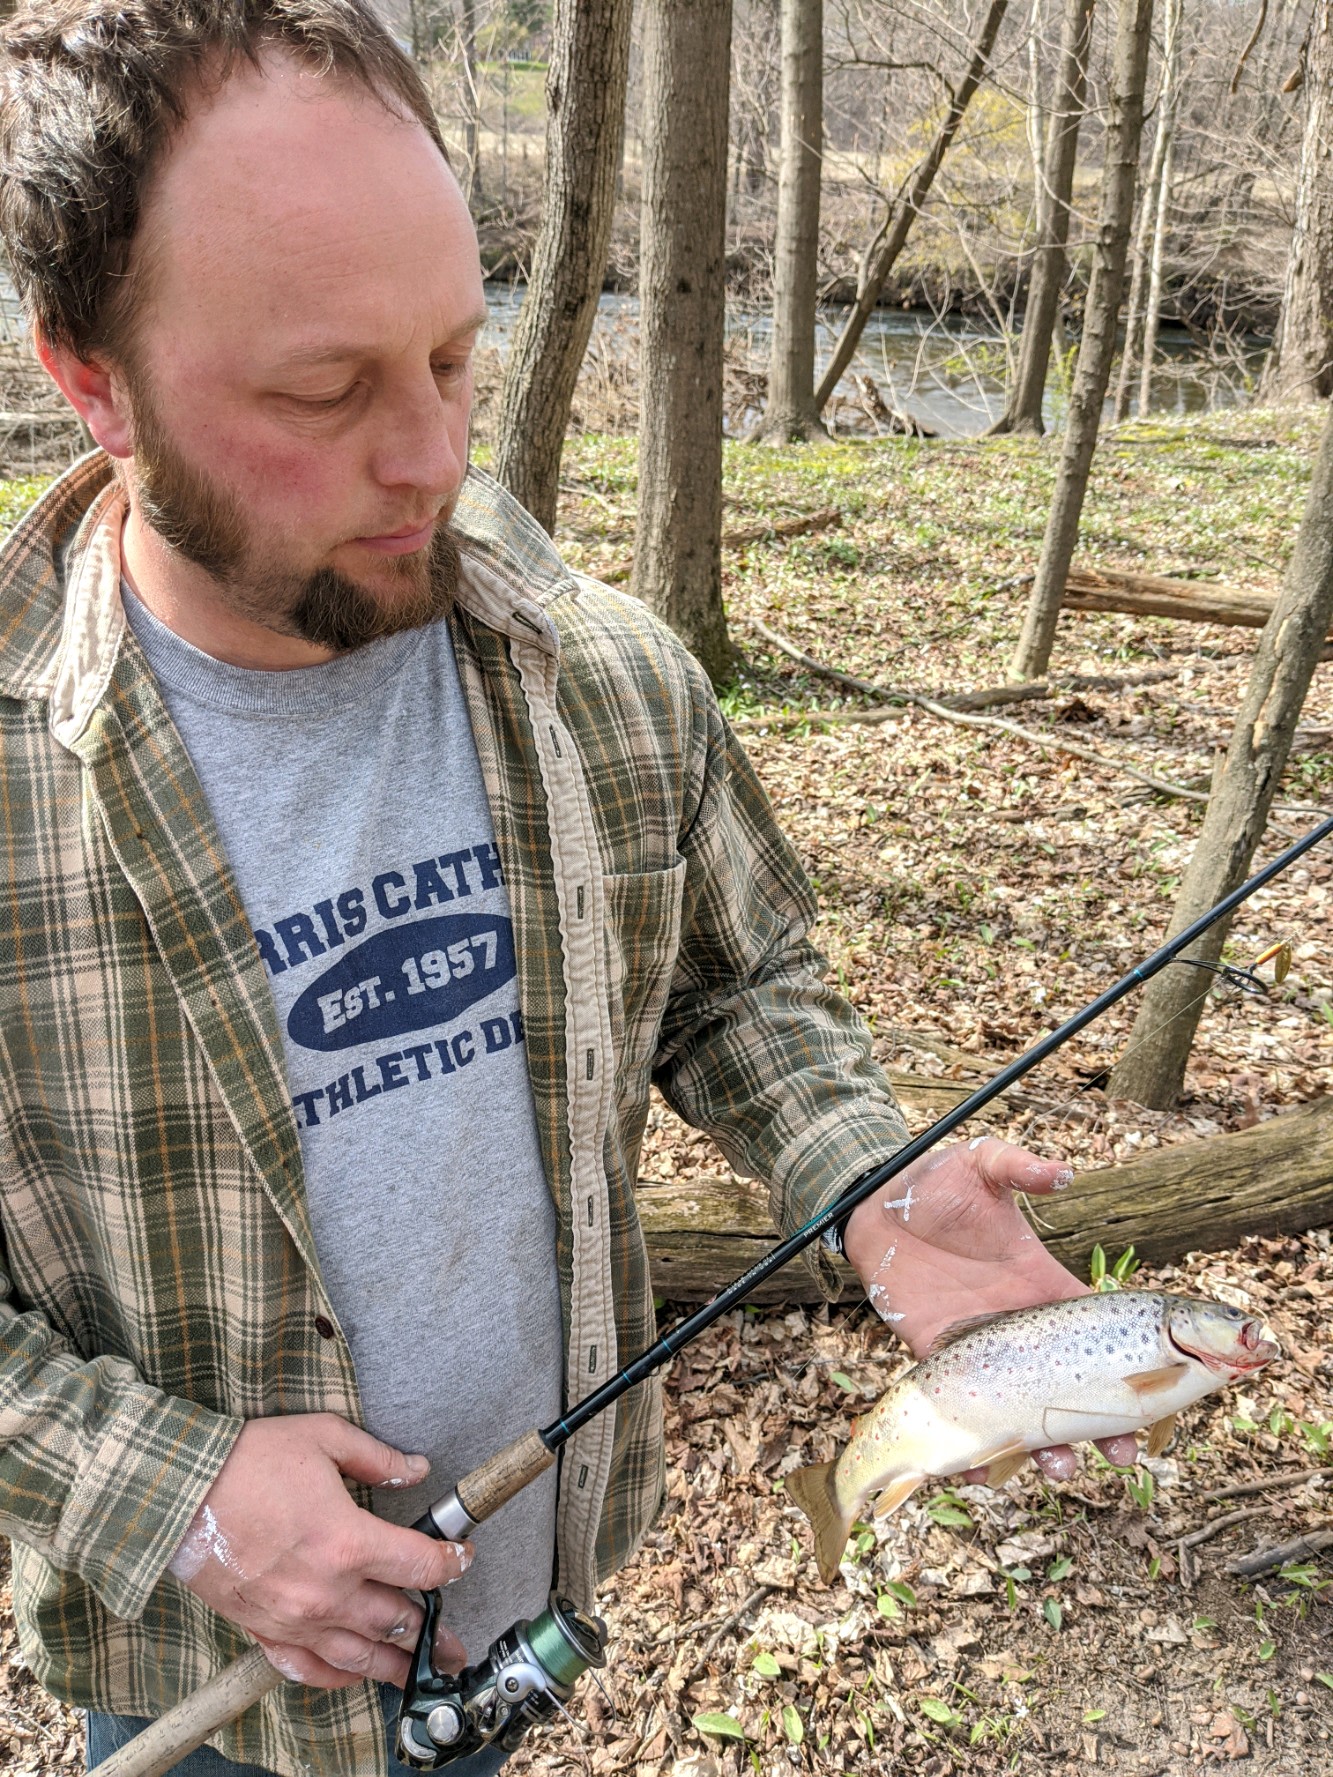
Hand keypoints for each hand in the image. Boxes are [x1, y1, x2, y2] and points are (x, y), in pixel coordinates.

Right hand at [168, 1414, 472, 1688]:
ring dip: (396, 1665)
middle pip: (397, 1620)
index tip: (462, 1559)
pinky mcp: (263, 1631)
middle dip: (433, 1629)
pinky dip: (337, 1676)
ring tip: (422, 1671)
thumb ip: (377, 1458)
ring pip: (360, 1656)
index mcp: (348, 1542)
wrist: (177, 1492)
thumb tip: (416, 1469)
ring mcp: (295, 1619)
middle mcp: (328, 1591)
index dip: (451, 1564)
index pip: (421, 1566)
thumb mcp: (324, 1437)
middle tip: (454, 1640)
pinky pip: (308, 1669)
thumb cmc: (248, 1460)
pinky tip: (353, 1673)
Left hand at [843, 1137, 1138, 1480]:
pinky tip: (983, 1473)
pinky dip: (973, 1448)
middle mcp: (1022, 1326)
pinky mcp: (939, 1358)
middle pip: (1074, 1387)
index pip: (1099, 1334)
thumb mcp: (983, 1164)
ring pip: (1026, 1410)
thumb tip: (1065, 1173)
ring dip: (1046, 1447)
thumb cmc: (935, 1180)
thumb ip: (1021, 1168)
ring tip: (1058, 1469)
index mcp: (1043, 1285)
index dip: (1133, 1368)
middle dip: (1102, 1426)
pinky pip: (963, 1411)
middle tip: (1122, 1456)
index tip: (1160, 1398)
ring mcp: (983, 1347)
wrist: (874, 1201)